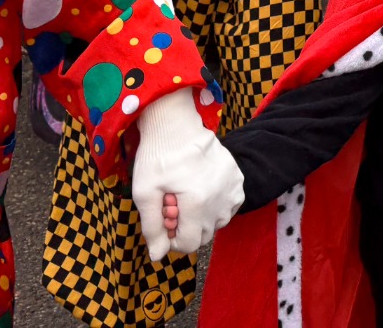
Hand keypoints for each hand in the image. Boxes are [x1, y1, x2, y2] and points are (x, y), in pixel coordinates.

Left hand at [132, 90, 243, 260]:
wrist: (177, 124)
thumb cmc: (157, 157)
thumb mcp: (144, 193)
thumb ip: (152, 228)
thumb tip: (157, 257)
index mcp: (197, 204)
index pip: (189, 245)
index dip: (171, 240)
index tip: (164, 221)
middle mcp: (220, 199)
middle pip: (204, 235)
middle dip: (187, 228)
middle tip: (173, 205)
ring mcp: (233, 188)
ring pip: (217, 222)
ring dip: (202, 218)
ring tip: (187, 195)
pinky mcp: (239, 178)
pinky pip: (229, 206)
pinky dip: (216, 205)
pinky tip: (202, 189)